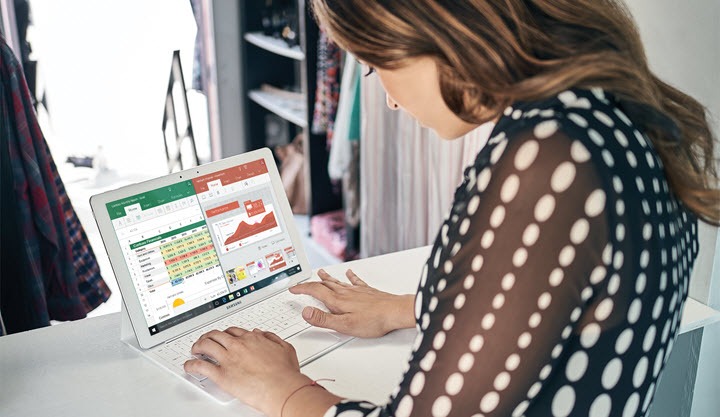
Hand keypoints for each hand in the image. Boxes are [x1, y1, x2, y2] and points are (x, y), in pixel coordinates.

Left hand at [184, 327, 309, 416]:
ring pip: (206, 345)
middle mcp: (238, 346)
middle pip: (217, 335)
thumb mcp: (284, 347)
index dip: (226, 333)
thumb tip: (262, 334)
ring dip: (198, 346)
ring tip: (195, 349)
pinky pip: (201, 366)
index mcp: (252, 339)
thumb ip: (271, 338)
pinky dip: (192, 365)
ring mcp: (228, 359)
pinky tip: (189, 366)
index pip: (234, 331)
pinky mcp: (222, 375)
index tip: (224, 336)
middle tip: (205, 340)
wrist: (282, 387)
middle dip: (209, 336)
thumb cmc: (285, 372)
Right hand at [289, 269, 414, 337]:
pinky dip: (350, 276)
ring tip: (320, 273)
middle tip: (302, 282)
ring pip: (338, 282)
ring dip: (327, 278)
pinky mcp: (367, 291)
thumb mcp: (345, 325)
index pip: (315, 291)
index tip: (293, 288)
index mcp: (338, 301)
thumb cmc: (374, 320)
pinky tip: (350, 273)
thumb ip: (324, 319)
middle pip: (324, 284)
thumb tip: (306, 312)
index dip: (302, 289)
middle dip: (311, 283)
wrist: (395, 312)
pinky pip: (355, 281)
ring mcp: (357, 291)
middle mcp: (346, 293)